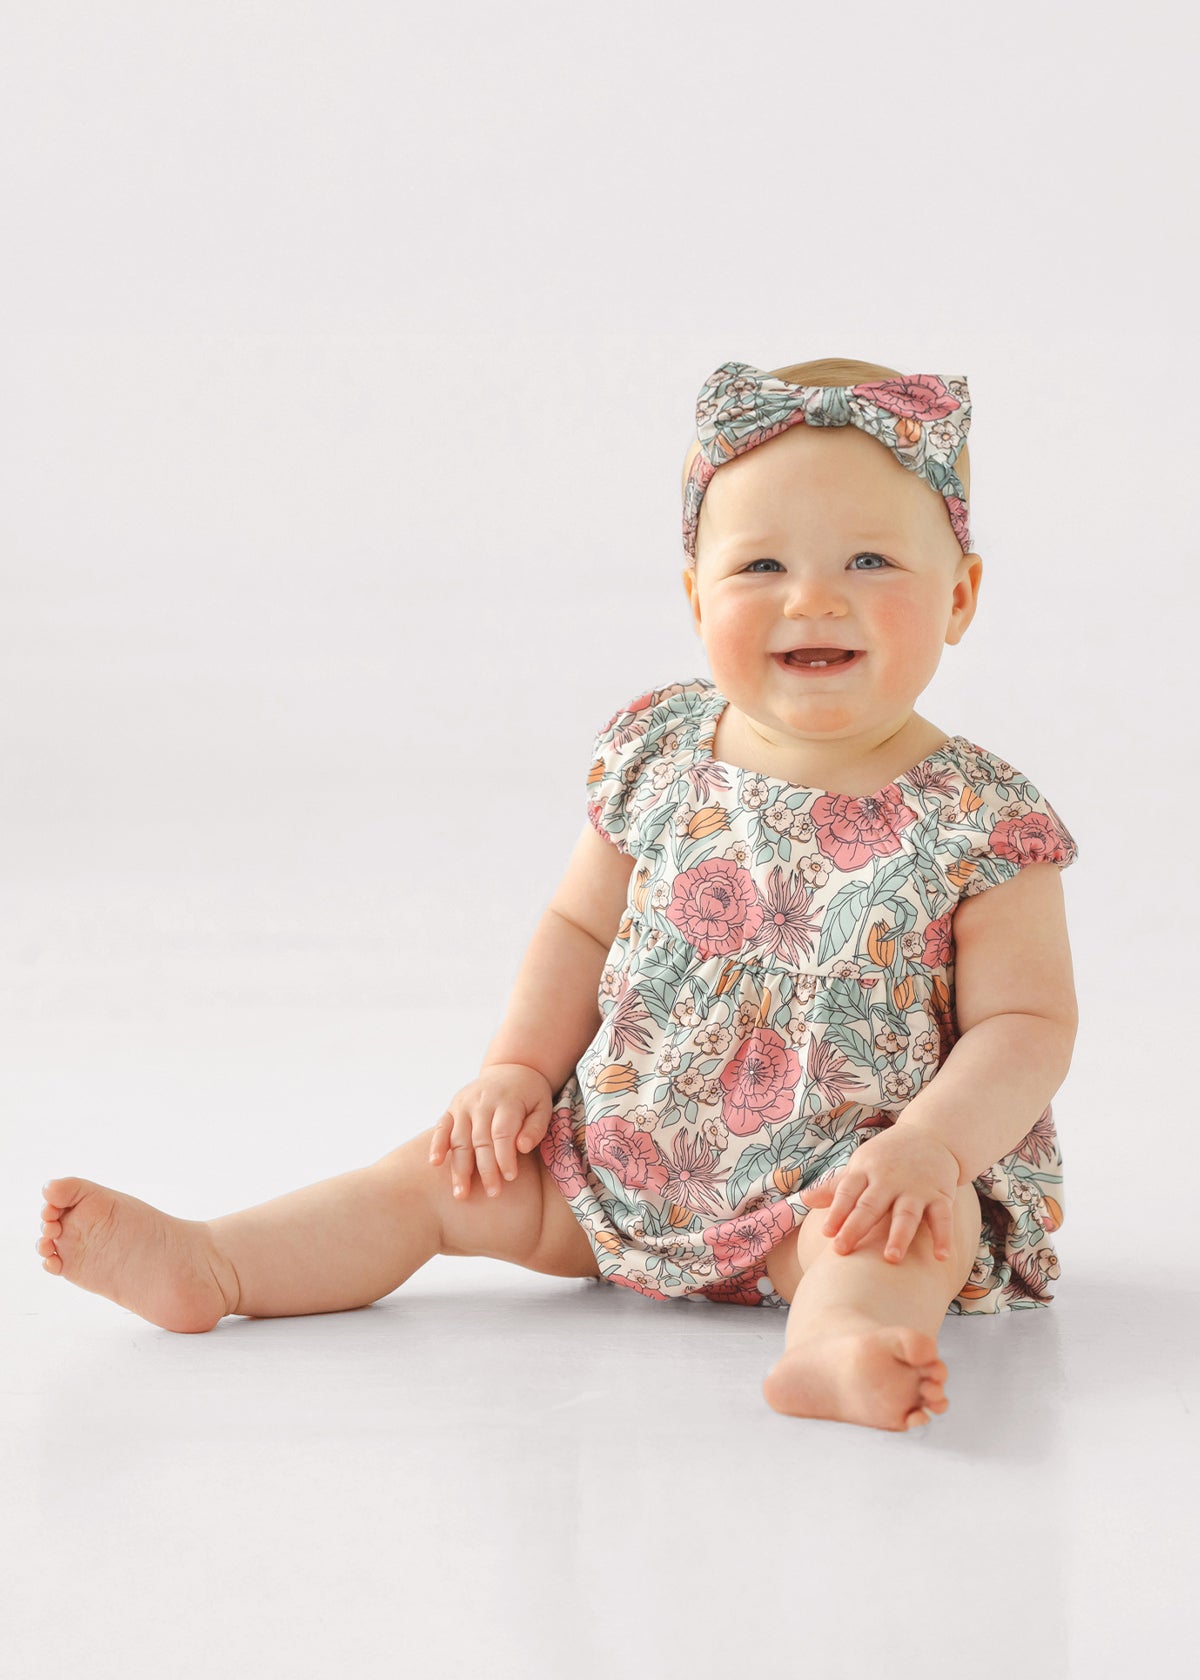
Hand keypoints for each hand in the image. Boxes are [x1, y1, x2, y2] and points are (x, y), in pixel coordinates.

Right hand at [428, 1063, 553, 1200]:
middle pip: (480, 1140)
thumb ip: (535, 1128)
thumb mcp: (543, 1107)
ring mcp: (464, 1104)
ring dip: (459, 1167)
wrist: (512, 1070)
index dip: (505, 1157)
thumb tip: (522, 1147)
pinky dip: (437, 1144)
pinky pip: (442, 1127)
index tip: (509, 1178)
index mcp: (507, 1101)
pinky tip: (435, 1163)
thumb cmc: (530, 1096)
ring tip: (461, 1193)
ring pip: (459, 1138)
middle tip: (492, 1193)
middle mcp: (482, 1101)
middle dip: (485, 1169)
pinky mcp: (452, 1108)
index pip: (502, 1133)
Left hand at [799, 1125, 962, 1263]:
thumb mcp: (860, 1165)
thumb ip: (836, 1187)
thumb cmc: (887, 1156)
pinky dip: (943, 1236)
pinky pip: (942, 1217)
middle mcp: (889, 1180)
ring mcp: (916, 1188)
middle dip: (856, 1226)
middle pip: (870, 1205)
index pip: (847, 1192)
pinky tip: (942, 1257)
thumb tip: (804, 1200)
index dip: (836, 1211)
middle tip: (842, 1250)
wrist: (932, 1134)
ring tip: (890, 1258)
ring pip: (906, 1214)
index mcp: (866, 1171)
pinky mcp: (941, 1194)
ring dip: (899, 1235)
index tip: (826, 1233)